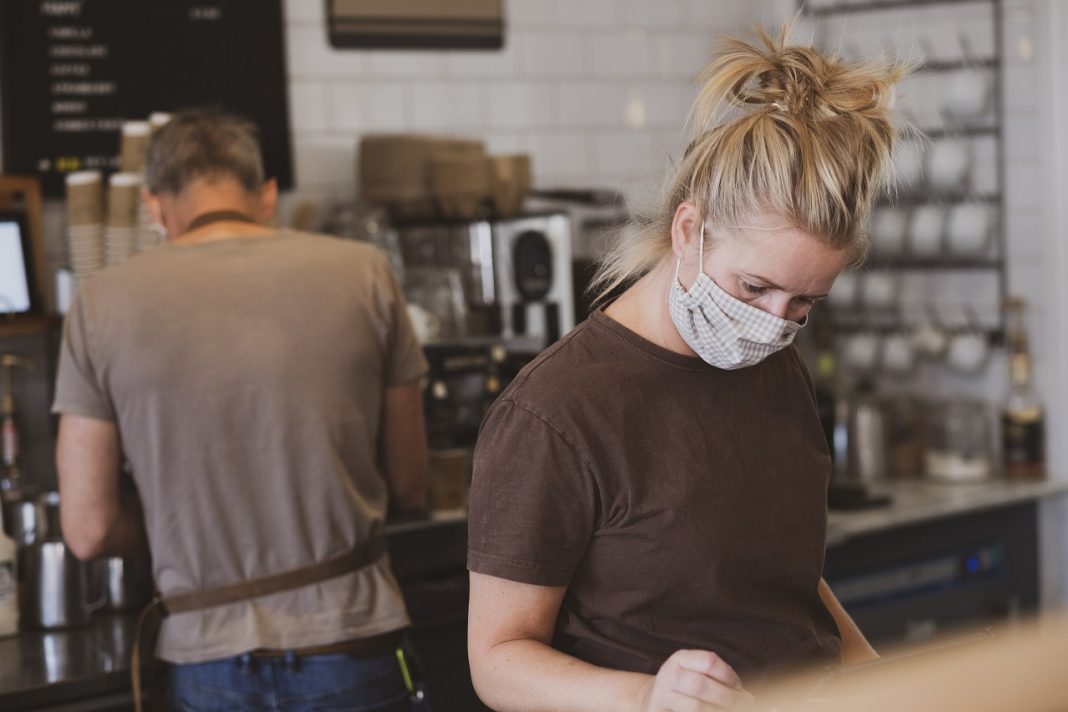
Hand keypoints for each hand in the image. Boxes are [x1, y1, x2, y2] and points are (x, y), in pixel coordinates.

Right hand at [637, 650, 753, 711]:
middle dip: (727, 697)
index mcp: (680, 659)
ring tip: (731, 711)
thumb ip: (721, 680)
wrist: (653, 701)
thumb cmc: (686, 688)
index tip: (740, 689)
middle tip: (744, 704)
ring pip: (694, 707)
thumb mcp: (698, 674)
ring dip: (718, 710)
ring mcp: (662, 697)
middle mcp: (668, 675)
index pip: (708, 661)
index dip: (729, 676)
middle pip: (700, 685)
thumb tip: (748, 698)